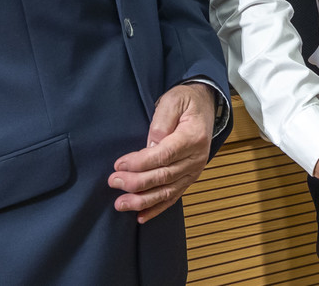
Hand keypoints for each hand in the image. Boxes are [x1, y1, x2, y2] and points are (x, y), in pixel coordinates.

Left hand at [108, 83, 215, 223]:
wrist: (205, 107)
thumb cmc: (186, 102)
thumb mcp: (173, 101)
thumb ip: (161, 121)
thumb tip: (149, 146)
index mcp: (193, 137)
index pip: (164, 155)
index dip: (140, 162)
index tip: (119, 165)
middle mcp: (196, 158)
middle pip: (164, 176)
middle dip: (136, 182)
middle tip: (113, 181)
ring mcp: (194, 171)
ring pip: (167, 191)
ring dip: (143, 201)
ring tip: (120, 204)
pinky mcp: (189, 179)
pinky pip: (173, 197)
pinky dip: (157, 209)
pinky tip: (141, 217)